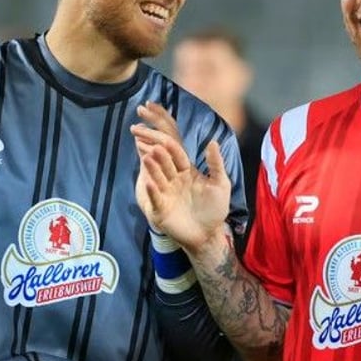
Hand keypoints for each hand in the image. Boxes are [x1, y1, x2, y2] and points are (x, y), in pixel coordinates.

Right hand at [131, 107, 230, 250]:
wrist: (207, 235)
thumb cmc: (214, 209)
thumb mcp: (220, 184)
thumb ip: (216, 164)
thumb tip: (213, 141)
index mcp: (186, 169)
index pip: (174, 149)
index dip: (166, 136)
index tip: (155, 124)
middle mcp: (173, 178)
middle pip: (162, 159)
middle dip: (153, 147)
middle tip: (140, 132)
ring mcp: (165, 192)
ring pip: (157, 175)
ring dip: (152, 166)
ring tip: (147, 156)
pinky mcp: (161, 209)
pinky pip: (155, 198)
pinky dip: (153, 190)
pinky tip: (150, 182)